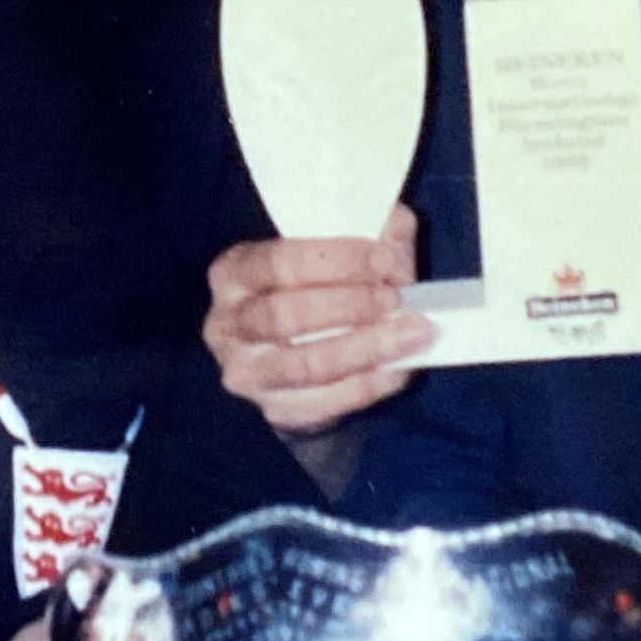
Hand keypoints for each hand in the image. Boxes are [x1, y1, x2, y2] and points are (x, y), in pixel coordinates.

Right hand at [201, 208, 431, 434]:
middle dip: (349, 304)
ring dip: (366, 347)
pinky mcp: (275, 410)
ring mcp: (247, 373)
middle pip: (284, 314)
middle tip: (395, 296)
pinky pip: (326, 402)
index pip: (277, 262)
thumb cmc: (318, 289)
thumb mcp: (336, 248)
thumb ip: (369, 231)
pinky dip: (369, 384)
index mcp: (234, 273)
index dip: (335, 261)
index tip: (385, 259)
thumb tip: (396, 246)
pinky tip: (401, 366)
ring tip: (412, 331)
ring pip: (305, 365)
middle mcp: (228, 325)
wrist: (298, 358)